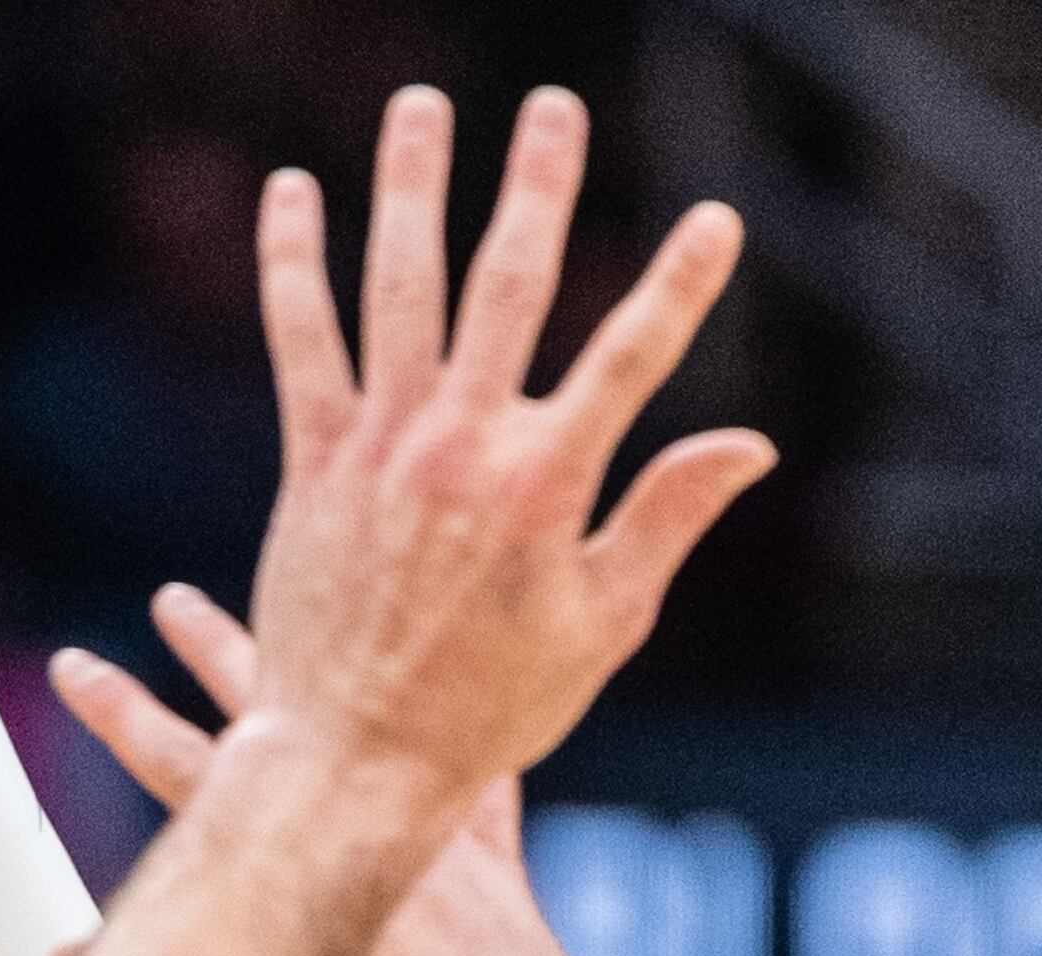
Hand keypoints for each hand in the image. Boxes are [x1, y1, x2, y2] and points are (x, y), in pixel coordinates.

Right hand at [54, 587, 603, 955]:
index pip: (173, 764)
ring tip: (305, 606)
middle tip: (170, 599)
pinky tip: (481, 694)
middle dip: (207, 650)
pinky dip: (474, 735)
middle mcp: (353, 824)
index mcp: (280, 865)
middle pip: (263, 714)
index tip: (75, 665)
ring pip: (370, 715)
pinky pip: (482, 775)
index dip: (117, 713)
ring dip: (325, 665)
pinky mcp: (494, 861)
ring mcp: (430, 832)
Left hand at [238, 87, 771, 790]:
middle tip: (552, 108)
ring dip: (410, 189)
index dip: (680, 284)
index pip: (632, 358)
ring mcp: (381, 449)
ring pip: (398, 290)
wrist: (355, 764)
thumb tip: (750, 445)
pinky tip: (290, 193)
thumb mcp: (602, 624)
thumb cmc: (489, 709)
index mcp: (548, 486)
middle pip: (510, 288)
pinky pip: (301, 344)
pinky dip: (293, 265)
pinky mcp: (314, 466)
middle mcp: (463, 448)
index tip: (717, 219)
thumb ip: (666, 518)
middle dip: (537, 189)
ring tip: (420, 106)